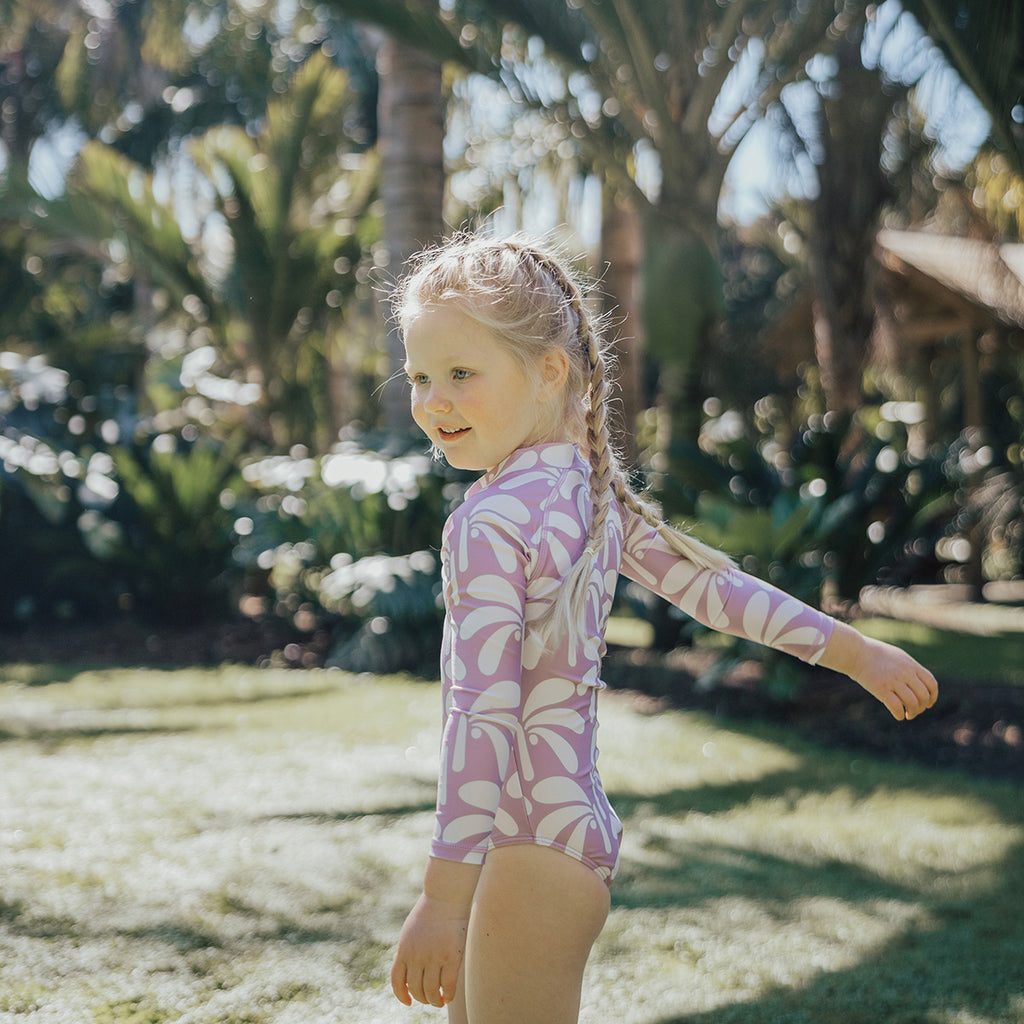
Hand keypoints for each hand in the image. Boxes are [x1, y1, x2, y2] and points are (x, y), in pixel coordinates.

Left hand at [390, 892, 466, 1007]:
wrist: (446, 895)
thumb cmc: (430, 912)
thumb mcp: (411, 931)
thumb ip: (408, 951)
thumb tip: (407, 972)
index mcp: (404, 949)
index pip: (397, 981)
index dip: (402, 995)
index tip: (409, 1001)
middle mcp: (417, 956)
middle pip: (416, 989)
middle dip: (422, 998)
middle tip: (430, 999)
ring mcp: (434, 956)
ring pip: (431, 991)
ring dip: (435, 1000)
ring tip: (439, 1001)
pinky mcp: (452, 956)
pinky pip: (448, 985)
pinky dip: (448, 995)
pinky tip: (449, 996)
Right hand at [821, 622, 937, 720]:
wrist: (855, 652)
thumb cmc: (874, 653)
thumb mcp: (897, 656)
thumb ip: (909, 669)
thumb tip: (917, 684)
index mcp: (911, 665)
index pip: (931, 684)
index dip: (932, 697)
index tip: (928, 704)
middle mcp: (905, 673)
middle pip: (923, 696)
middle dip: (922, 707)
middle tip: (914, 711)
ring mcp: (893, 681)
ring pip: (912, 703)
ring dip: (912, 713)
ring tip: (908, 715)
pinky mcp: (881, 689)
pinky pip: (896, 707)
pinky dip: (900, 714)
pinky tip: (898, 715)